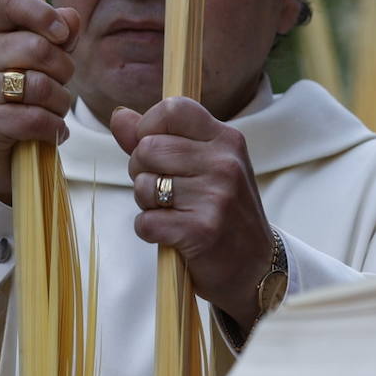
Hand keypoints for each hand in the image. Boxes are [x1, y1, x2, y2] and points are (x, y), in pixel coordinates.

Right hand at [0, 0, 79, 201]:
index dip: (42, 13)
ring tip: (54, 110)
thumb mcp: (41, 59)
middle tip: (59, 85)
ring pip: (40, 85)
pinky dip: (54, 128)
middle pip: (38, 47)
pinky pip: (35, 118)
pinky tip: (53, 132)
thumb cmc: (22, 95)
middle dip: (64, 71)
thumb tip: (71, 18)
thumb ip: (58, 33)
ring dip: (60, 103)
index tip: (62, 35)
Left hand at [112, 96, 273, 331]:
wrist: (256, 266)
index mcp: (226, 139)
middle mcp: (224, 163)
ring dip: (146, 203)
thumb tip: (119, 116)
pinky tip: (171, 234)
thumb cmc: (222, 211)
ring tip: (171, 211)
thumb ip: (158, 138)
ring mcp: (215, 196)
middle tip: (163, 189)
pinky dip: (149, 230)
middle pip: (148, 148)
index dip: (149, 127)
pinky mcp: (202, 231)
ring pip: (143, 185)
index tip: (154, 148)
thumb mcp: (202, 166)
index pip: (174, 108)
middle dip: (142, 170)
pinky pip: (146, 221)